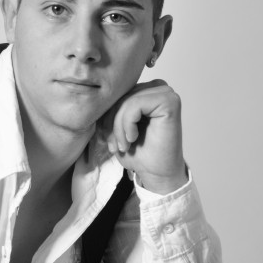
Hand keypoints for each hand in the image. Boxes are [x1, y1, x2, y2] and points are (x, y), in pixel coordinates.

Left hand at [103, 79, 187, 193]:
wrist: (157, 174)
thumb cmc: (139, 153)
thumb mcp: (116, 127)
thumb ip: (110, 109)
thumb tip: (94, 99)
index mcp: (146, 91)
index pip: (117, 94)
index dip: (106, 116)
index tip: (105, 139)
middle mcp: (158, 88)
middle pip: (121, 96)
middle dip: (111, 123)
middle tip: (113, 146)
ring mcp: (165, 93)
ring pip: (126, 101)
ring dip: (118, 127)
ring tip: (123, 146)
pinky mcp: (169, 102)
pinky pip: (134, 105)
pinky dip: (127, 125)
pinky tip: (132, 139)